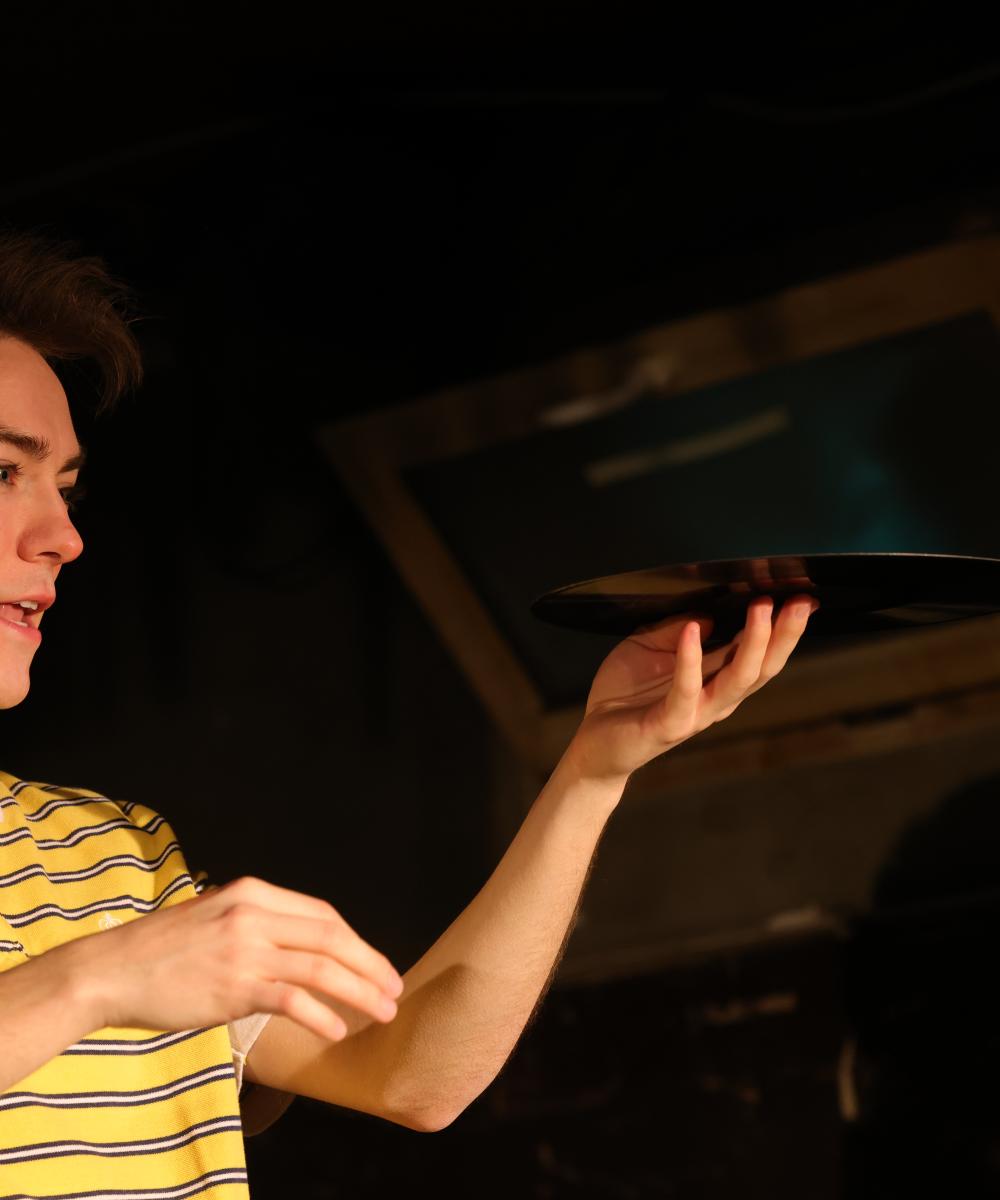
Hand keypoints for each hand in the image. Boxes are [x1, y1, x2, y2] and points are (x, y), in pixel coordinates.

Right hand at [55, 875, 403, 1041]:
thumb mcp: (215, 917)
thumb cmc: (161, 950)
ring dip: (360, 991)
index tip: (375, 963)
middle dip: (370, 964)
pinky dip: (321, 1016)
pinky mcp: (234, 985)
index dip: (356, 940)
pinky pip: (293, 1000)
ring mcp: (245, 949)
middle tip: (394, 989)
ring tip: (383, 1011)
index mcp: (252, 892)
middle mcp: (254, 914)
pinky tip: (337, 1030)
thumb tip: (299, 945)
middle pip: (332, 937)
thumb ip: (256, 923)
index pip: (322, 913)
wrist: (110, 971)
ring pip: (322, 967)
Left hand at [565, 595, 817, 782]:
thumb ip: (676, 628)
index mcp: (716, 679)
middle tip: (799, 602)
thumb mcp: (648, 646)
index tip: (805, 600)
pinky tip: (695, 631)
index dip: (784, 629)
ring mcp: (696, 713)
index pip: (760, 653)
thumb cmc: (625, 695)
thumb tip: (708, 613)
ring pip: (738, 679)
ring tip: (761, 609)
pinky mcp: (670, 724)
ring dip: (753, 642)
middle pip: (762, 667)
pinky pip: (686, 691)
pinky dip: (691, 660)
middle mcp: (715, 698)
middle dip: (784, 634)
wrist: (595, 743)